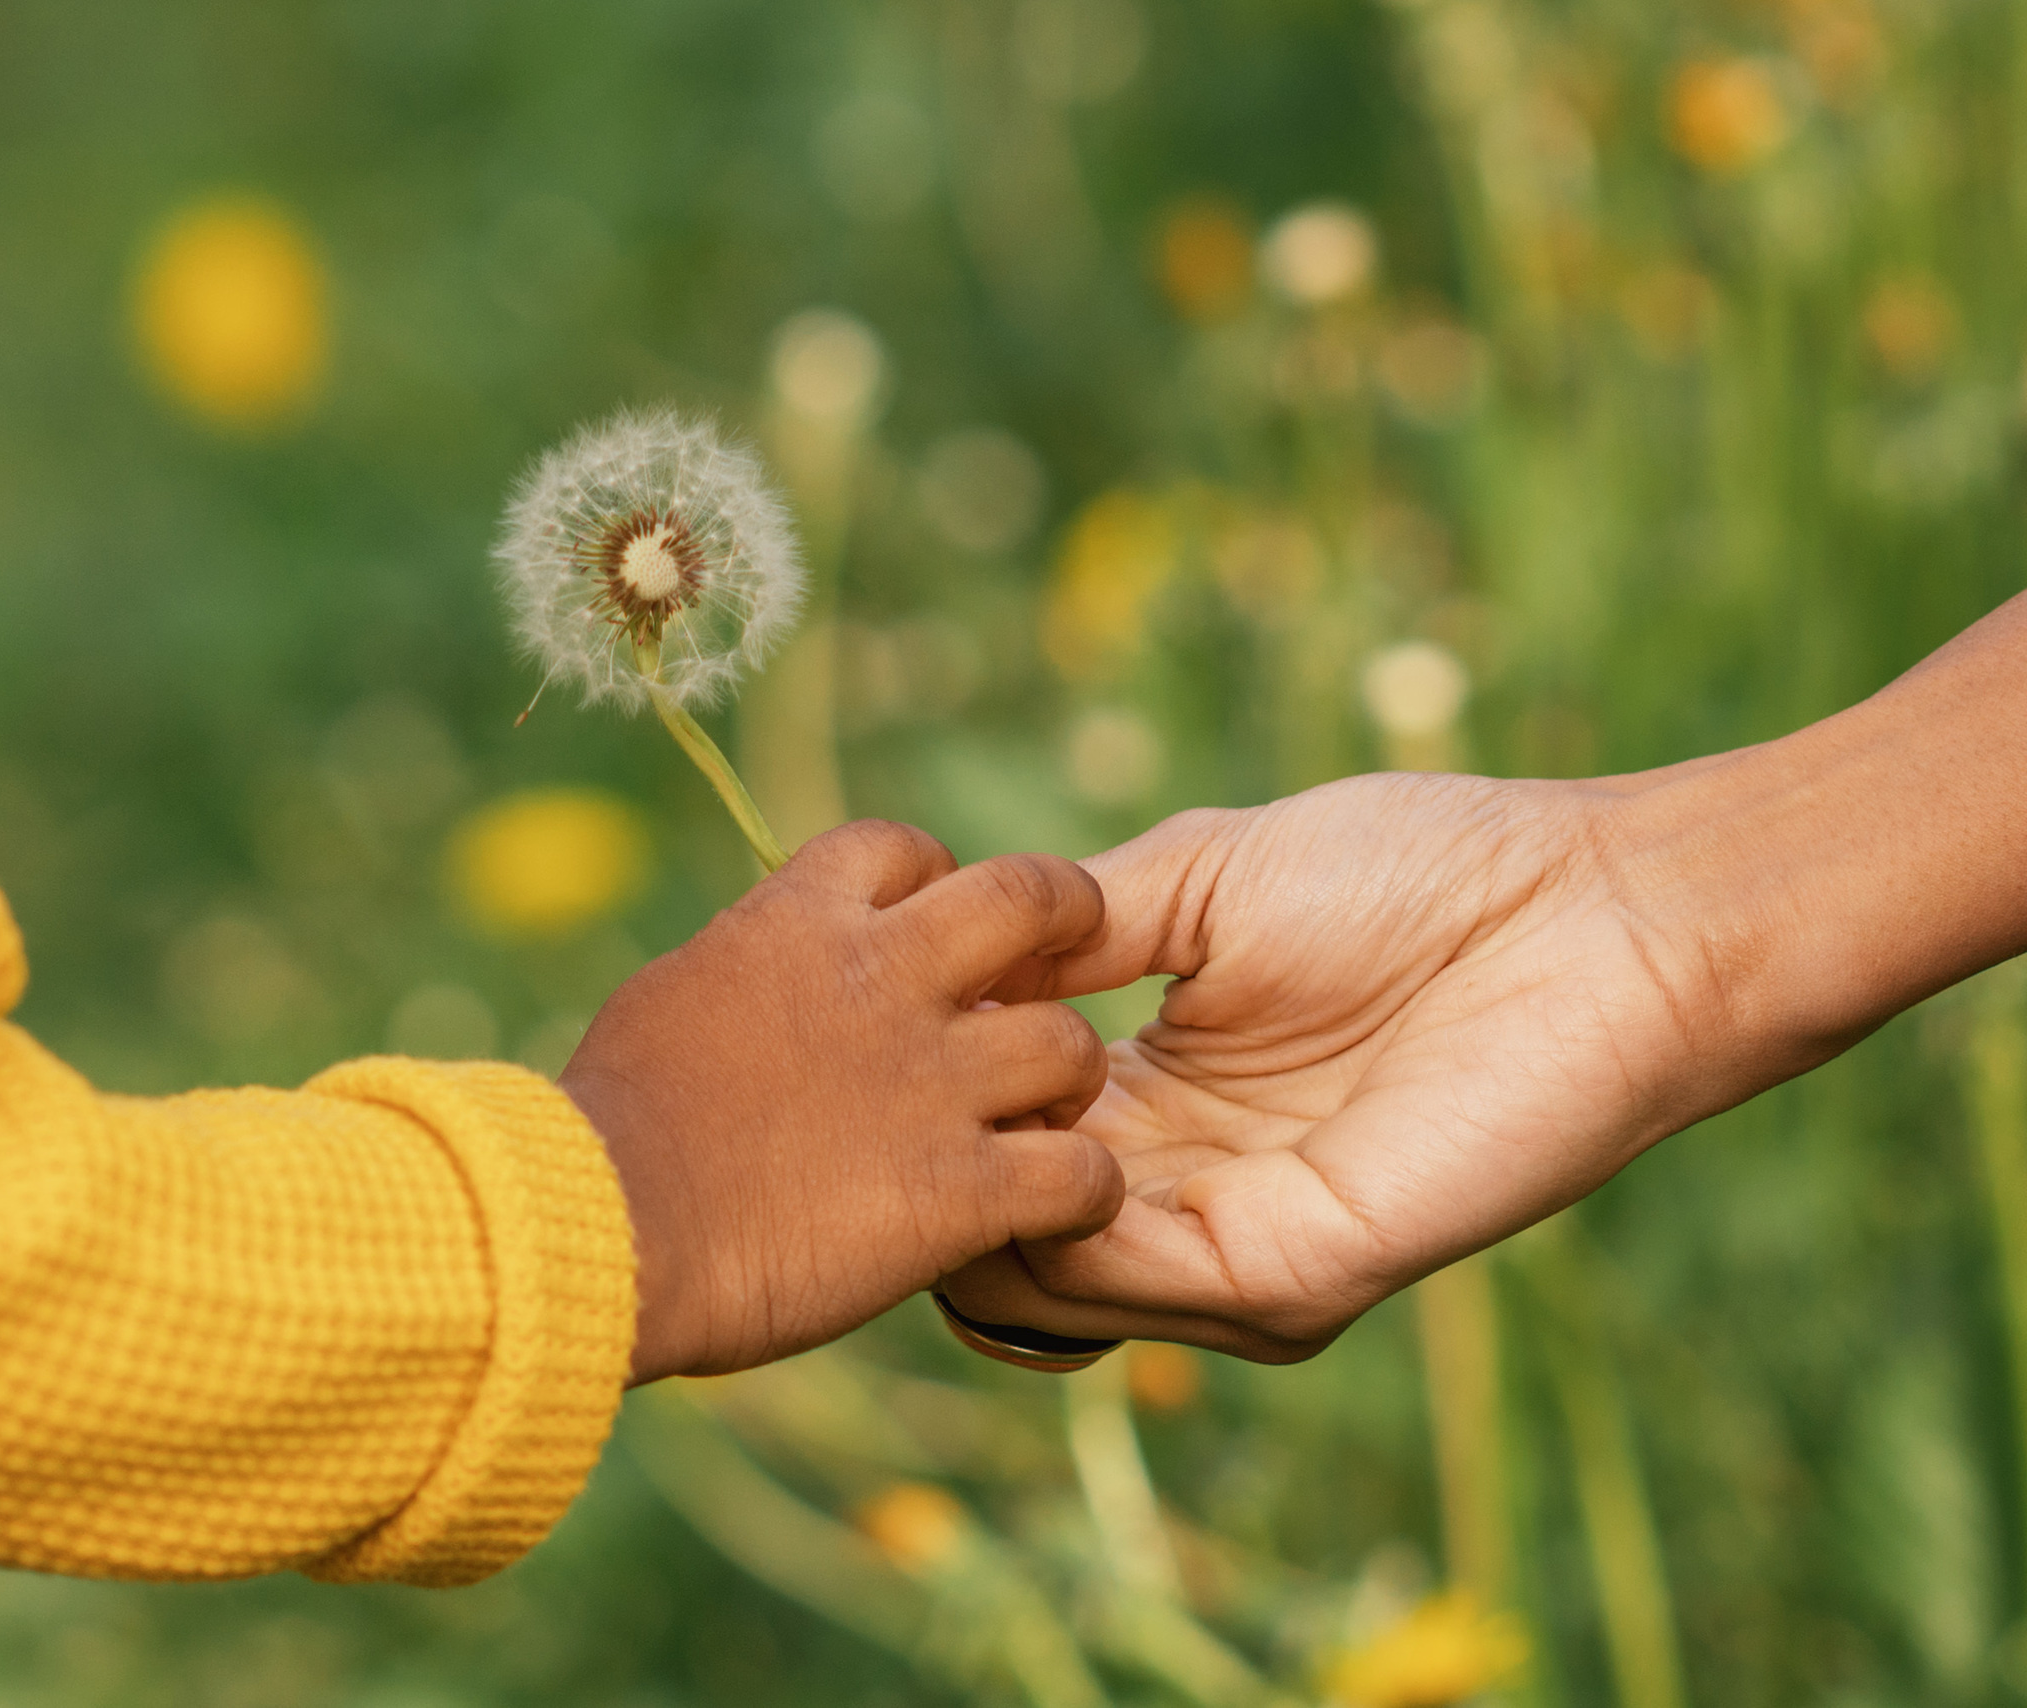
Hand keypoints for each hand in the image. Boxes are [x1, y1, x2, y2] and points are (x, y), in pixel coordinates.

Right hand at [564, 820, 1123, 1382]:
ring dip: (1070, 1079)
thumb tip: (767, 964)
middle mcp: (882, 980)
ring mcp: (930, 1083)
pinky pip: (1080, 1173)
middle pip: (1032, 897)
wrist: (600, 1224)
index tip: (933, 927)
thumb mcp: (671, 997)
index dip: (937, 878)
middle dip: (1067, 920)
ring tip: (1046, 1118)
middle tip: (1068, 967)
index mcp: (799, 922)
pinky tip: (1059, 1210)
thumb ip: (748, 967)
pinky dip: (1083, 1190)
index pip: (904, 849)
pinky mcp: (956, 1190)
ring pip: (1071, 1044)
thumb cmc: (606, 1126)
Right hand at [942, 771, 1770, 1361]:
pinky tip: (1049, 1148)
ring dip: (984, 1209)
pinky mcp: (1297, 1274)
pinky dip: (1066, 1234)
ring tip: (974, 1120)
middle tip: (894, 1107)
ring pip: (1045, 1290)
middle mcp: (1178, 1191)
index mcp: (1147, 1100)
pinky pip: (1137, 1286)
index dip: (922, 1108)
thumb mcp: (1195, 877)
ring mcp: (1236, 1247)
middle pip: (999, 1242)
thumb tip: (927, 967)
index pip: (993, 1150)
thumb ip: (1064, 934)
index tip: (864, 1042)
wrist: (1590, 908)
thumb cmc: (1416, 869)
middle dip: (929, 1183)